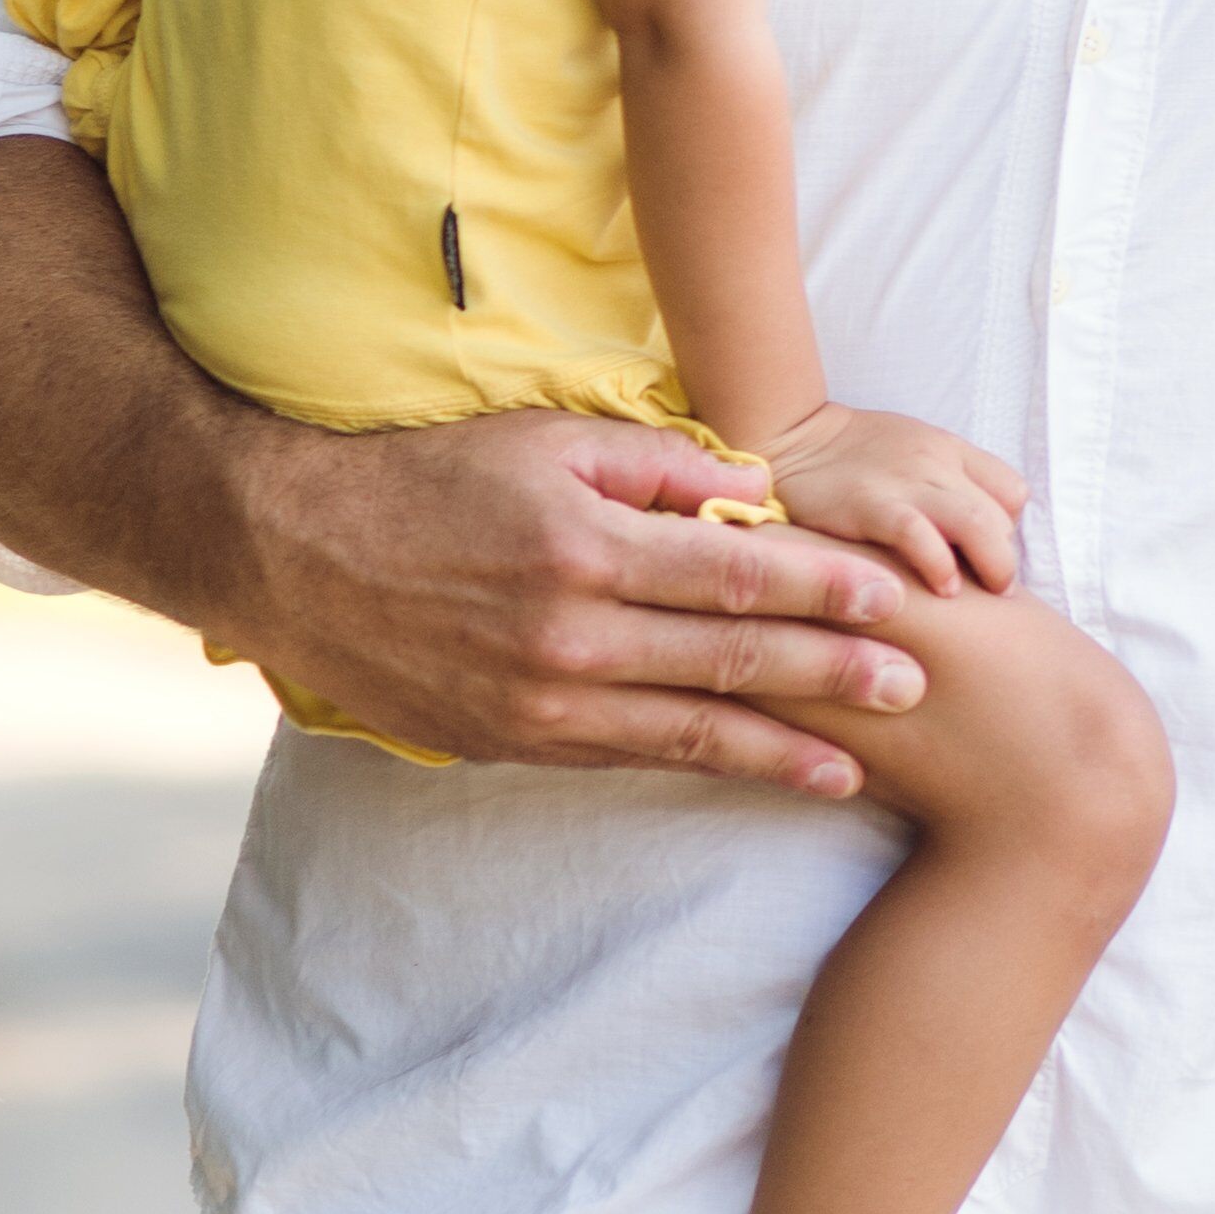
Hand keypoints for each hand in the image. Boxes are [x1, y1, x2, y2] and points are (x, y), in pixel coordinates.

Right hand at [220, 408, 946, 799]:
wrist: (292, 555)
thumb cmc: (427, 480)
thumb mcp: (539, 440)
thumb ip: (652, 464)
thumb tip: (752, 492)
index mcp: (584, 542)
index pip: (736, 570)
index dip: (826, 586)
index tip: (898, 596)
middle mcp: (568, 630)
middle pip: (729, 657)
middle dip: (833, 674)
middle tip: (922, 687)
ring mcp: (539, 697)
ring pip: (687, 728)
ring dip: (783, 747)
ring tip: (862, 765)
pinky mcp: (514, 739)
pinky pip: (628, 756)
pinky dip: (704, 765)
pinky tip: (760, 773)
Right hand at [745, 403, 1029, 600]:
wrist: (784, 438)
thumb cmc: (846, 460)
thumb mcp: (907, 457)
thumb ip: (941, 486)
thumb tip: (973, 540)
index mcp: (947, 449)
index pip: (1012, 491)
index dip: (1007, 529)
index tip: (982, 557)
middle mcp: (935, 461)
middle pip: (1002, 513)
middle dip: (1003, 557)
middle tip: (990, 590)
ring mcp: (904, 481)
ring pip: (979, 522)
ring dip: (993, 565)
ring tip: (983, 594)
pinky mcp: (870, 503)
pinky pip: (921, 535)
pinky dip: (941, 566)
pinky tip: (941, 590)